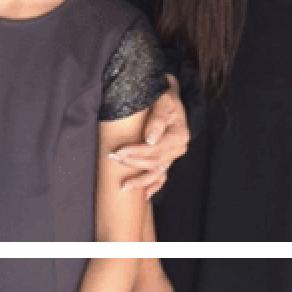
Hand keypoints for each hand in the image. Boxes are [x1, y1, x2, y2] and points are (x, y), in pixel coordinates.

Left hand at [110, 76, 188, 196]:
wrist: (170, 95)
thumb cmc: (165, 96)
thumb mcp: (163, 101)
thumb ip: (158, 119)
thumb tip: (150, 140)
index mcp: (179, 135)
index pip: (154, 149)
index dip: (136, 152)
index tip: (118, 151)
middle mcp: (178, 148)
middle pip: (153, 161)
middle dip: (132, 162)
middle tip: (112, 158)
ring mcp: (173, 155)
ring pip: (156, 172)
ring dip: (140, 179)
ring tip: (123, 186)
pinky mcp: (168, 158)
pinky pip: (162, 176)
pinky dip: (153, 186)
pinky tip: (144, 196)